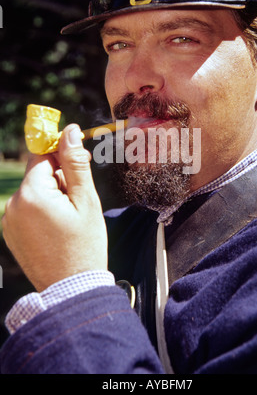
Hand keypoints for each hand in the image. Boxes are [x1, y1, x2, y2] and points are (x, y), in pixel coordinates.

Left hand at [2, 124, 107, 291]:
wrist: (72, 288)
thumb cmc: (85, 245)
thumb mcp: (85, 200)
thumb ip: (75, 163)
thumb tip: (69, 131)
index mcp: (32, 193)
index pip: (43, 155)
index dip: (63, 155)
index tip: (79, 162)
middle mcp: (13, 204)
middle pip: (38, 173)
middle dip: (59, 179)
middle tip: (78, 201)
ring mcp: (8, 220)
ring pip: (33, 191)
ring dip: (51, 195)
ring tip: (68, 219)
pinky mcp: (10, 232)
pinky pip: (26, 208)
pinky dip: (41, 210)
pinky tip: (56, 228)